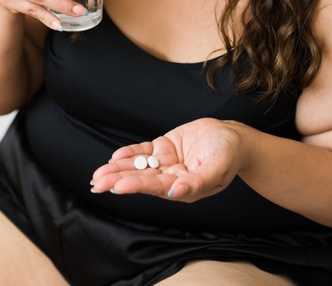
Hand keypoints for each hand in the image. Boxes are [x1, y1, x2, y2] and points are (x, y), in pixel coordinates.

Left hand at [90, 118, 250, 201]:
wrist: (234, 138)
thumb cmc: (229, 154)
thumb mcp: (217, 168)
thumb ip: (198, 182)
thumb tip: (177, 193)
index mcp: (184, 188)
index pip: (155, 187)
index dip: (136, 185)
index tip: (117, 187)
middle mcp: (172, 178)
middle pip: (141, 179)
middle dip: (118, 180)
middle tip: (97, 183)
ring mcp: (167, 163)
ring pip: (138, 167)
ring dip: (118, 169)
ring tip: (98, 174)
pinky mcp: (165, 148)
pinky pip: (144, 152)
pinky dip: (130, 154)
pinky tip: (115, 157)